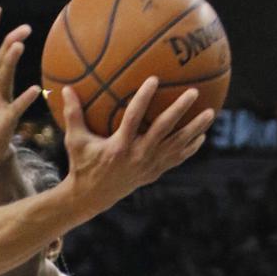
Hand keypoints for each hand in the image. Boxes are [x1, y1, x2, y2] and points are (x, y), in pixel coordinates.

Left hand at [0, 7, 40, 164]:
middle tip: (23, 28)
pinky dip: (25, 99)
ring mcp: (2, 99)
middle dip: (12, 42)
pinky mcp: (7, 118)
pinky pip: (17, 107)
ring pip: (7, 76)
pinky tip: (35, 90)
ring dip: (11, 62)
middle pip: (3, 58)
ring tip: (17, 47)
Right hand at [61, 77, 213, 215]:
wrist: (93, 196)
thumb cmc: (82, 164)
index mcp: (119, 146)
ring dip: (196, 129)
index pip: (134, 117)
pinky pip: (178, 158)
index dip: (144, 98)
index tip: (154, 79)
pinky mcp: (155, 172)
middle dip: (179, 110)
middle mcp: (138, 155)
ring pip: (177, 145)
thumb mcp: (74, 140)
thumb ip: (72, 114)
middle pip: (164, 130)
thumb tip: (65, 88)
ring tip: (211, 112)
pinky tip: (201, 135)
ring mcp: (150, 165)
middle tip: (193, 93)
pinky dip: (190, 147)